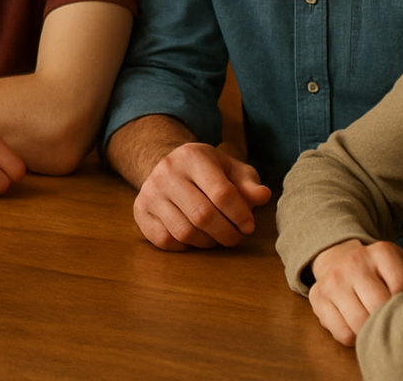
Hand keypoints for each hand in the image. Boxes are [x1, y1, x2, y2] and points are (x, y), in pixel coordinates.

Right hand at [132, 142, 270, 249]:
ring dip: (208, 242)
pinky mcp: (140, 211)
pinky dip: (185, 247)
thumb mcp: (230, 169)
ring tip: (216, 236)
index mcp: (192, 156)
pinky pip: (166, 241)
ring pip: (185, 232)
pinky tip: (194, 237)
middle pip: (203, 216)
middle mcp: (166, 171)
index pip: (222, 193)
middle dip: (227, 234)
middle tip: (236, 236)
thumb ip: (248, 183)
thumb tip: (262, 196)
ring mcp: (150, 191)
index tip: (249, 225)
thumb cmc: (207, 171)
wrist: (167, 166)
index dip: (241, 215)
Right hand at [308, 239, 402, 345]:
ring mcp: (333, 280)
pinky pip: (342, 333)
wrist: (336, 255)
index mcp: (380, 252)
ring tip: (376, 326)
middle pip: (379, 308)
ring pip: (359, 324)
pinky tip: (356, 325)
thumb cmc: (379, 269)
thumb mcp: (401, 264)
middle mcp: (353, 262)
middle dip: (388, 321)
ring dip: (370, 332)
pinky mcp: (317, 297)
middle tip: (393, 324)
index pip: (401, 286)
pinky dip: (353, 338)